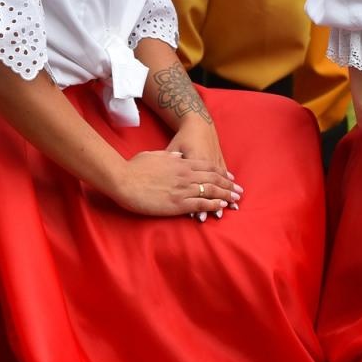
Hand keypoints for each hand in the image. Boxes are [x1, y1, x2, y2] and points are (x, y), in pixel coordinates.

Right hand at [110, 150, 238, 218]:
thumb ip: (168, 156)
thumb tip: (177, 155)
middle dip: (228, 184)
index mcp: (179, 163)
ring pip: (211, 191)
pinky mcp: (178, 203)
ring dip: (225, 195)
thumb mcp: (153, 155)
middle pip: (213, 178)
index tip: (228, 177)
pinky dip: (213, 204)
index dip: (220, 172)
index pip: (206, 167)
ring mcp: (183, 189)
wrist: (123, 180)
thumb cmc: (133, 168)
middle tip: (238, 190)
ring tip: (235, 200)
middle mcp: (185, 175)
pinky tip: (221, 206)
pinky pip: (201, 203)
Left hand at [166, 119, 238, 208]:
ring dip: (227, 193)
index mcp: (193, 162)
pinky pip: (225, 172)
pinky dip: (230, 182)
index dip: (195, 200)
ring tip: (233, 206)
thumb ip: (168, 164)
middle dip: (216, 201)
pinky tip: (234, 189)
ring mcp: (215, 160)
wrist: (198, 122)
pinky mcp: (220, 158)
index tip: (198, 215)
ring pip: (221, 180)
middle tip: (218, 216)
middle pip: (211, 185)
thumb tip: (162, 179)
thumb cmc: (182, 138)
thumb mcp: (171, 149)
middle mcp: (206, 163)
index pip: (195, 186)